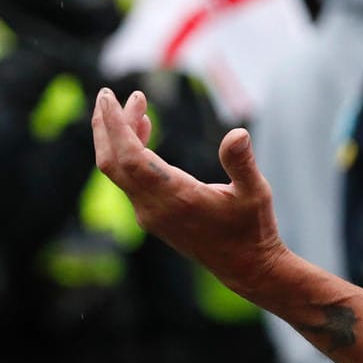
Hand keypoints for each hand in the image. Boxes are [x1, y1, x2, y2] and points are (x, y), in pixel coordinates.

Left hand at [90, 88, 284, 294]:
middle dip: (106, 126)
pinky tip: (145, 130)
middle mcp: (154, 208)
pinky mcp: (152, 216)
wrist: (245, 268)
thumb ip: (242, 163)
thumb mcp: (255, 192)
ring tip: (136, 104)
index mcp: (175, 198)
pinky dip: (130, 151)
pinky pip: (130, 178)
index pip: (130, 158)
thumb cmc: (252, 229)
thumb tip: (238, 134)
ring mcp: (149, 214)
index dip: (115, 126)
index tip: (108, 97)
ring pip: (119, 171)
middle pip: (112, 163)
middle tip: (108, 94)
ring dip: (120, 137)